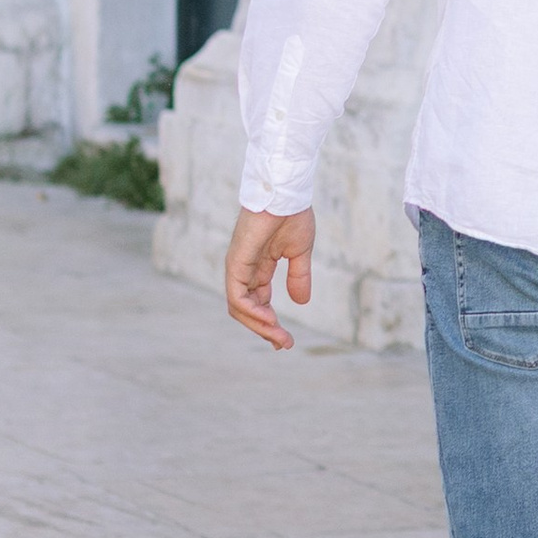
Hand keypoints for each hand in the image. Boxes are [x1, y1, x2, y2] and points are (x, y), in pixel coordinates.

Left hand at [226, 206, 315, 350]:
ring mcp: (237, 267)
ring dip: (259, 326)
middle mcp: (244, 270)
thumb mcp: (299, 252)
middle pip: (247, 310)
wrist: (286, 193)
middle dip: (266, 330)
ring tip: (279, 337)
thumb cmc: (292, 215)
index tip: (286, 340)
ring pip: (240, 308)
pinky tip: (269, 320)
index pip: (258, 303)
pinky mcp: (236, 263)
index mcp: (257, 268)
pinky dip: (251, 312)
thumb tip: (301, 302)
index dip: (270, 323)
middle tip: (284, 344)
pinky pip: (237, 296)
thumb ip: (298, 276)